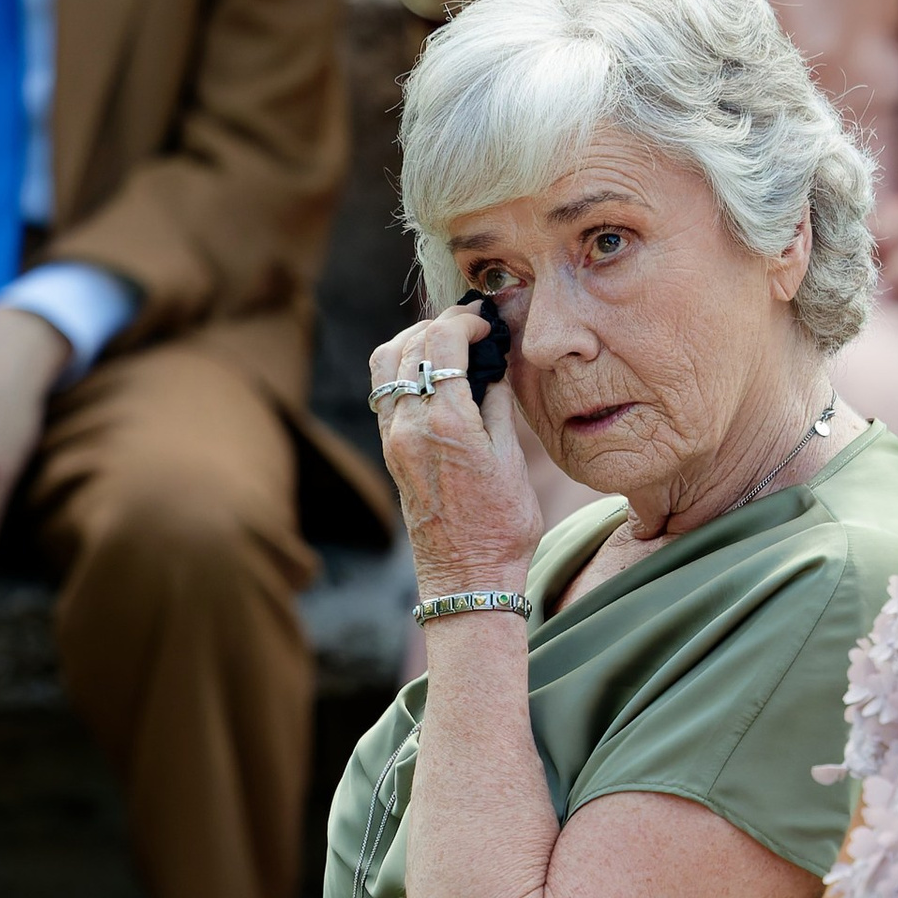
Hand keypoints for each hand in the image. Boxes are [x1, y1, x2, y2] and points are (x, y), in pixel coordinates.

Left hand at [373, 300, 548, 596]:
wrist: (467, 577)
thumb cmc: (501, 528)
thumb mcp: (511, 461)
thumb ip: (498, 405)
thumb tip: (492, 368)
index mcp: (447, 422)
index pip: (442, 341)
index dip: (466, 321)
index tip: (487, 322)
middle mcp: (410, 425)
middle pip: (412, 344)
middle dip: (442, 325)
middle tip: (473, 327)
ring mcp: (394, 438)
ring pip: (388, 362)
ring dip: (415, 341)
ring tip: (448, 343)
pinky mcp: (390, 450)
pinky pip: (385, 390)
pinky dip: (405, 367)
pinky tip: (432, 372)